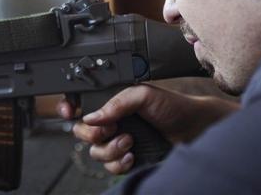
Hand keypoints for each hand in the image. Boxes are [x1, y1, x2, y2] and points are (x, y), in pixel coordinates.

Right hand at [57, 84, 238, 173]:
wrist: (192, 129)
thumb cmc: (171, 106)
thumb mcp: (144, 95)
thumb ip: (118, 102)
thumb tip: (92, 116)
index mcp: (112, 103)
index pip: (82, 104)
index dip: (69, 108)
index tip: (68, 112)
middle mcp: (112, 121)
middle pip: (82, 131)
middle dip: (92, 134)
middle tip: (111, 130)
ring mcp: (117, 140)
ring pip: (95, 151)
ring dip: (109, 149)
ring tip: (129, 142)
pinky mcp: (125, 158)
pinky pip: (109, 166)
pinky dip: (117, 163)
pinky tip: (131, 156)